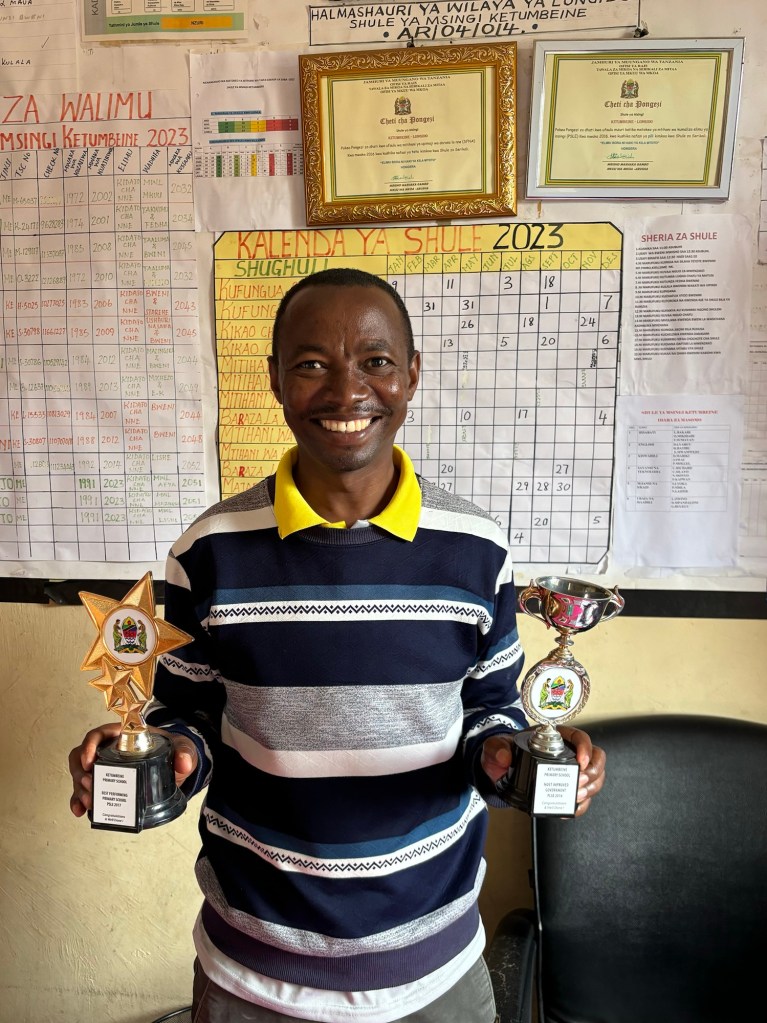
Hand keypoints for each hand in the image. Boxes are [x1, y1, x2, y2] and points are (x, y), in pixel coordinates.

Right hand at [68, 724, 198, 817]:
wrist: (173, 764)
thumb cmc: (171, 749)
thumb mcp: (180, 747)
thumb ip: (184, 753)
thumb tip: (184, 764)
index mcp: (122, 734)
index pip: (99, 734)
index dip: (89, 746)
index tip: (89, 761)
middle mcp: (107, 748)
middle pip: (82, 755)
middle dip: (81, 773)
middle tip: (90, 787)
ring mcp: (103, 766)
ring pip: (81, 773)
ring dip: (79, 788)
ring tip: (88, 803)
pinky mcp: (104, 783)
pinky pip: (85, 790)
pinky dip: (79, 801)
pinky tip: (80, 811)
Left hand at [481, 727, 605, 817]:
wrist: (501, 769)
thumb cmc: (504, 752)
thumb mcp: (497, 746)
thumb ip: (497, 748)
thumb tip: (504, 757)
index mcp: (556, 737)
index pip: (580, 738)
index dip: (586, 748)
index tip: (581, 761)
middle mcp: (568, 752)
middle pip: (595, 759)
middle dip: (593, 772)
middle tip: (580, 783)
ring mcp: (570, 771)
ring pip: (595, 777)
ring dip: (591, 788)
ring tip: (577, 796)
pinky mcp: (567, 788)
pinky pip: (584, 797)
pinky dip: (581, 804)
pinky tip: (571, 808)